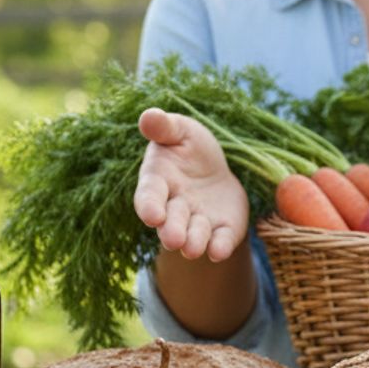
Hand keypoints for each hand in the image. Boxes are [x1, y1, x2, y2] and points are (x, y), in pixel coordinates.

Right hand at [134, 107, 248, 260]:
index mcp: (159, 181)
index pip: (149, 196)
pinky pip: (219, 241)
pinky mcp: (221, 229)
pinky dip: (218, 248)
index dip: (149, 206)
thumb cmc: (189, 147)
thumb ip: (164, 127)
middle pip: (171, 222)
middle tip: (174, 240)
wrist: (215, 169)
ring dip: (193, 242)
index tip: (152, 216)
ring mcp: (198, 221)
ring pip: (193, 236)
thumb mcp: (179, 130)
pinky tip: (218, 252)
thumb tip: (148, 116)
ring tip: (193, 248)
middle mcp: (175, 207)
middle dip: (172, 231)